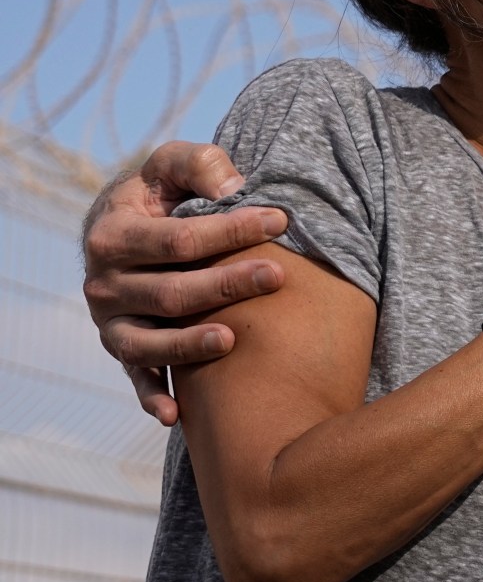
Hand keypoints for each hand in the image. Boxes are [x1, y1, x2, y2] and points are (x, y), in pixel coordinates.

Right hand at [82, 141, 290, 424]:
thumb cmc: (163, 193)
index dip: (232, 230)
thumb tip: (232, 188)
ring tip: (232, 340)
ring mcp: (110, 322)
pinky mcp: (122, 349)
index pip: (179, 239)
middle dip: (227, 284)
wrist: (126, 225)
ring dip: (188, 346)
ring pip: (147, 343)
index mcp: (113, 235)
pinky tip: (175, 416)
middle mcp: (102, 284)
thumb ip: (200, 165)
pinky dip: (152, 398)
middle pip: (170, 293)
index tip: (281, 221)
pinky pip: (135, 378)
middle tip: (279, 275)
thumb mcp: (174, 165)